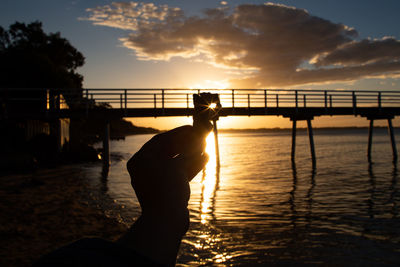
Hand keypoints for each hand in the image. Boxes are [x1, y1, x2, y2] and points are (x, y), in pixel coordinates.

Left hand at [119, 125, 209, 264]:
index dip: (178, 133)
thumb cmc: (167, 188)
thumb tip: (199, 140)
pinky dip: (190, 167)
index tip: (192, 128)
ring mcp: (156, 181)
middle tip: (200, 136)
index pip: (160, 140)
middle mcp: (145, 169)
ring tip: (205, 147)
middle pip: (168, 151)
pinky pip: (178, 174)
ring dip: (191, 155)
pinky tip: (205, 158)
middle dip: (186, 144)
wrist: (165, 220)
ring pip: (175, 163)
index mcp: (140, 160)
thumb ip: (189, 151)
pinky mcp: (166, 191)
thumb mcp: (178, 165)